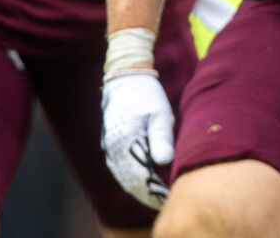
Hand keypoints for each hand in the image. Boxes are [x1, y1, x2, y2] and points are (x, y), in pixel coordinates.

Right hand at [101, 70, 173, 209]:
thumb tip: (164, 161)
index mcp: (124, 142)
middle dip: (148, 193)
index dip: (155, 190)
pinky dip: (134, 179)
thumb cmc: (147, 95)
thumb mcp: (159, 113)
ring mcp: (110, 149)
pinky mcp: (112, 148)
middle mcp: (113, 149)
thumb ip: (160, 137)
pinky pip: (122, 170)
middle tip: (166, 199)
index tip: (169, 195)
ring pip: (125, 178)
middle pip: (131, 182)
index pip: (140, 176)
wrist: (126, 79)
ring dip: (141, 189)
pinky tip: (147, 183)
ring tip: (158, 195)